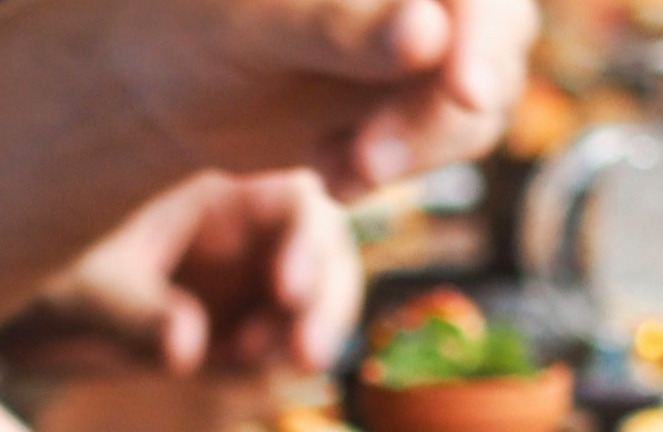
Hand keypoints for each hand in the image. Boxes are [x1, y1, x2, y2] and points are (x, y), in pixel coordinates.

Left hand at [45, 170, 361, 372]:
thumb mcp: (83, 286)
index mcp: (219, 182)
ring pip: (312, 306)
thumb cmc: (51, 272)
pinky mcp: (244, 327)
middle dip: (324, 305)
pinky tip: (220, 368)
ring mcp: (251, 278)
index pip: (296, 200)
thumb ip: (135, 314)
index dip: (307, 243)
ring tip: (244, 361)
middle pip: (324, 255)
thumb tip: (186, 347)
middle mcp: (248, 225)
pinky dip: (264, 365)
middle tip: (304, 355)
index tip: (288, 292)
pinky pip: (277, 347)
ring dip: (301, 340)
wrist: (29, 318)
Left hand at [99, 0, 538, 194]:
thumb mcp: (254, 26)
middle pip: (496, 42)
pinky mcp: (420, 94)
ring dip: (416, 152)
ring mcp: (434, 35)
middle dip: (437, 115)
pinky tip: (332, 173)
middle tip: (368, 164)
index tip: (463, 91)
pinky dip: (396, 169)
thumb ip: (340, 27)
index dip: (480, 33)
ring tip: (338, 172)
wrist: (167, 85)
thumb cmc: (191, 28)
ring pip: (480, 103)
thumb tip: (427, 33)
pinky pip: (448, 141)